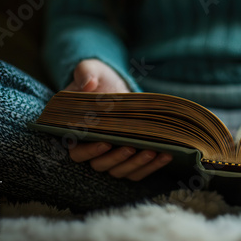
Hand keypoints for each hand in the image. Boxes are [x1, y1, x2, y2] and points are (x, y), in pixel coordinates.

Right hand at [65, 60, 171, 179]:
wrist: (115, 87)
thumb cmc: (98, 80)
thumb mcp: (91, 70)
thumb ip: (85, 73)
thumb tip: (88, 84)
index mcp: (75, 133)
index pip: (77, 152)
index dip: (90, 150)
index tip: (105, 142)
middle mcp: (92, 150)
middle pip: (101, 165)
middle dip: (117, 159)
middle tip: (131, 147)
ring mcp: (112, 157)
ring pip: (121, 171)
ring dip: (137, 164)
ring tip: (153, 151)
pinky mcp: (129, 159)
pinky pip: (139, 170)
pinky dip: (152, 166)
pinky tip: (166, 155)